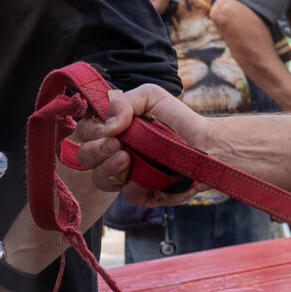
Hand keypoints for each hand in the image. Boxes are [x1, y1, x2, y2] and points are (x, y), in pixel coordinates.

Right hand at [74, 83, 221, 201]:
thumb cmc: (176, 118)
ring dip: (107, 168)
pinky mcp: (143, 192)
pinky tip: (145, 176)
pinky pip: (128, 194)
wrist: (206, 141)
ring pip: (99, 179)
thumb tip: (108, 125)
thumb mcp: (150, 97)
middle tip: (118, 145)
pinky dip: (135, 186)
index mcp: (110, 130)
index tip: (110, 129)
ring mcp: (126, 174)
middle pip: (84, 157)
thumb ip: (123, 102)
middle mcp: (112, 153)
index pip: (83, 132)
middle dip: (96, 151)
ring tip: (127, 158)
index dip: (90, 131)